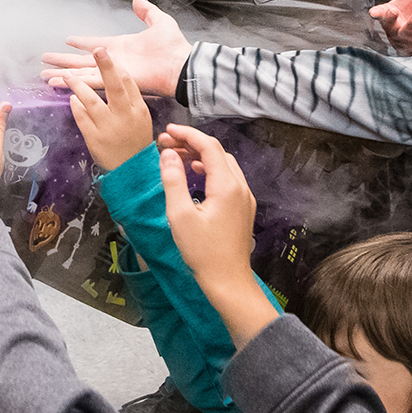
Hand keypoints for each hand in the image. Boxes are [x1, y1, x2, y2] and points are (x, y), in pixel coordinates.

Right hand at [41, 0, 191, 96]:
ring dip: (62, 74)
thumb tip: (138, 1)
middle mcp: (110, 60)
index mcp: (119, 46)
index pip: (93, 44)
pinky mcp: (111, 81)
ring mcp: (110, 71)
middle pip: (80, 61)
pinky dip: (73, 82)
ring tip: (43, 75)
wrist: (178, 65)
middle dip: (62, 61)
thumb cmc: (172, 47)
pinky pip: (88, 81)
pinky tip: (58, 82)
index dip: (80, 42)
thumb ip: (147, 12)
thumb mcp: (159, 22)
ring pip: (79, 73)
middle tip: (44, 61)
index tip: (68, 40)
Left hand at [63, 47, 153, 169]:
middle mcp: (125, 117)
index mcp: (138, 110)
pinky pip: (82, 118)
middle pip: (115, 87)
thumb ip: (130, 99)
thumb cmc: (136, 141)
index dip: (116, 66)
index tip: (104, 52)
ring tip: (68, 76)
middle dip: (106, 67)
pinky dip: (76, 106)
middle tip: (97, 51)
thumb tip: (116, 76)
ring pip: (92, 102)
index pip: (128, 82)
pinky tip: (72, 98)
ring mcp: (109, 128)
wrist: (133, 171)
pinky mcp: (94, 138)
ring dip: (79, 86)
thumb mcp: (141, 118)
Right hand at [156, 125, 257, 297]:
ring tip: (177, 158)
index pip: (209, 146)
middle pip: (217, 153)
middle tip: (166, 145)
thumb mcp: (179, 216)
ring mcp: (245, 198)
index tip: (167, 131)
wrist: (228, 281)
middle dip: (192, 144)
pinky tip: (195, 177)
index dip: (187, 134)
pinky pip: (228, 179)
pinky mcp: (243, 209)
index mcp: (226, 186)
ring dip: (201, 157)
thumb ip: (173, 181)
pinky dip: (210, 170)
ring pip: (224, 165)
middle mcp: (240, 188)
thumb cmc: (203, 252)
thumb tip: (167, 154)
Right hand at [368, 0, 411, 55]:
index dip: (376, 14)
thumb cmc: (410, 8)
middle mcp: (395, 28)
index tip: (373, 13)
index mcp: (388, 15)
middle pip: (390, 26)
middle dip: (391, 20)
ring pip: (406, 34)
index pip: (379, 15)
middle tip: (393, 11)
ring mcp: (408, 37)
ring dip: (411, 25)